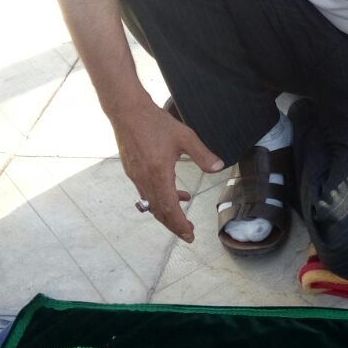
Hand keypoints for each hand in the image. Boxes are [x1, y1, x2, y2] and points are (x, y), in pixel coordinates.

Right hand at [112, 100, 222, 242]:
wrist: (128, 112)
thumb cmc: (156, 123)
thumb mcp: (185, 137)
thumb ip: (202, 154)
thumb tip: (218, 168)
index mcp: (158, 174)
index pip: (169, 208)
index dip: (179, 224)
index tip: (189, 234)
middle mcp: (144, 179)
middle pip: (159, 211)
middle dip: (174, 225)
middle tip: (188, 234)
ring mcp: (136, 176)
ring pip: (152, 203)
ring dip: (167, 213)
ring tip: (183, 216)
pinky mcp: (132, 171)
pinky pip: (147, 193)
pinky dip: (160, 199)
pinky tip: (175, 193)